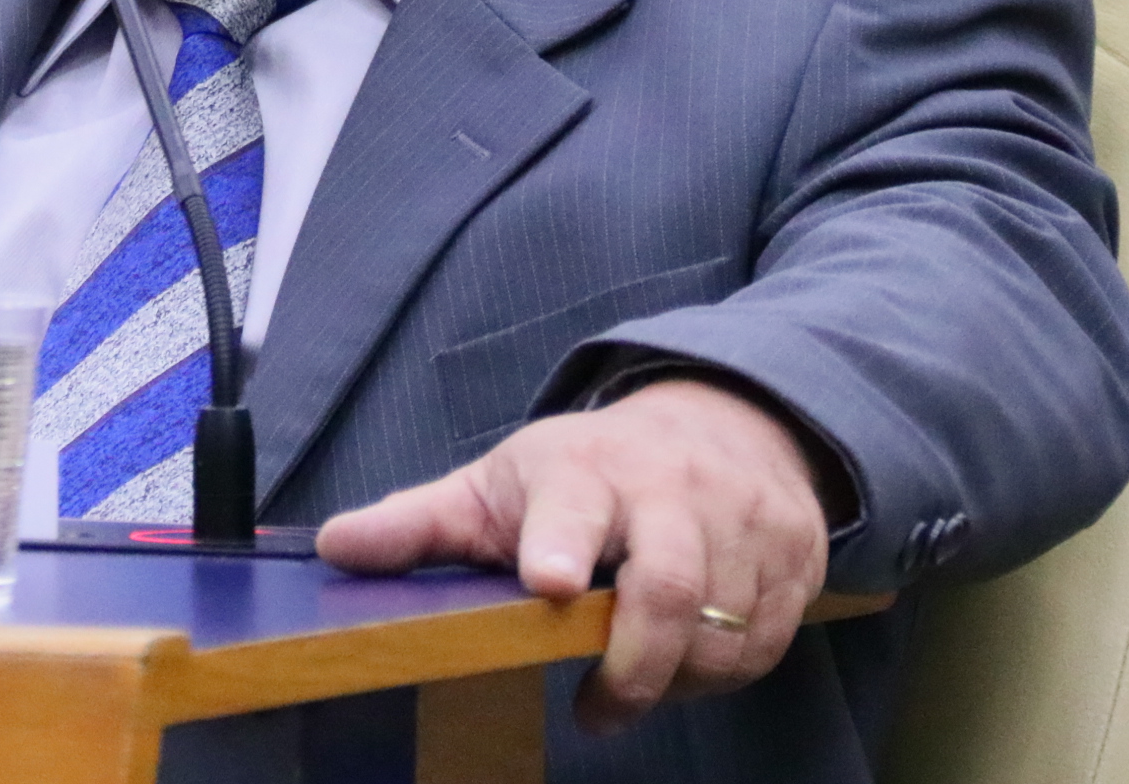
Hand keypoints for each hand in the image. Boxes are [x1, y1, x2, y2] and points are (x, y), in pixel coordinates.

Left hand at [317, 379, 833, 732]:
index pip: (574, 503)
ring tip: (630, 683)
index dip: (561, 543)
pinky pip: (765, 644)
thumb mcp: (497, 485)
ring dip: (675, 679)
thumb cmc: (587, 471)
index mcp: (585, 469)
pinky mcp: (796, 556)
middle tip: (595, 709)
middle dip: (632, 664)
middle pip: (665, 586)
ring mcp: (743, 521)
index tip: (548, 583)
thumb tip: (332, 547)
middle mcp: (671, 488)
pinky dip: (723, 671)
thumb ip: (419, 524)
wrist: (725, 420)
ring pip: (720, 631)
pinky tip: (686, 661)